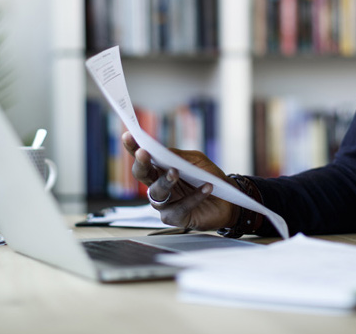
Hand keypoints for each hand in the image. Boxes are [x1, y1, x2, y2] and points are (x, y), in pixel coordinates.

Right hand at [122, 132, 239, 230]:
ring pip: (157, 193)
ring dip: (165, 181)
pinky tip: (206, 188)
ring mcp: (164, 204)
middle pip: (142, 175)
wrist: (227, 200)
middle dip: (142, 164)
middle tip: (144, 153)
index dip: (132, 147)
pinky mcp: (174, 218)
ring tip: (176, 172)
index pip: (143, 158)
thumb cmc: (208, 177)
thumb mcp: (196, 161)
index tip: (128, 136)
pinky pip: (179, 208)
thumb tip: (163, 152)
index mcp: (160, 170)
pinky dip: (193, 197)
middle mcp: (157, 186)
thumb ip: (179, 156)